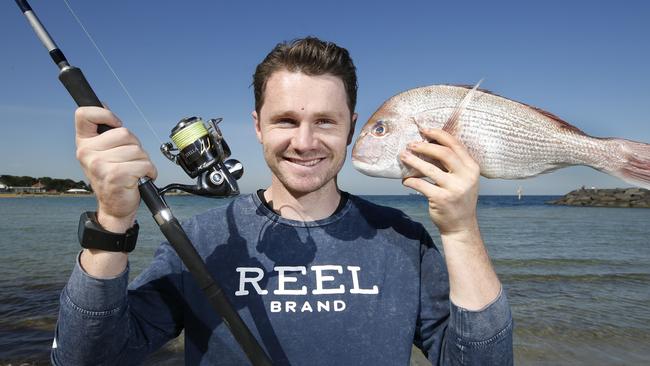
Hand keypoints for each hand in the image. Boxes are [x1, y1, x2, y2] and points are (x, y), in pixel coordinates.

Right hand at [75, 106, 156, 232]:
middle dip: (135, 146)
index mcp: (83, 143)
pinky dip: (149, 171)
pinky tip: (140, 178)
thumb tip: (102, 104)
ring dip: (143, 161)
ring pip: (137, 149)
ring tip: (134, 171)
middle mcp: (87, 153)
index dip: (104, 114)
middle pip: (124, 133)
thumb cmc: (113, 176)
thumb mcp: (103, 152)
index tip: (115, 124)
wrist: (115, 206)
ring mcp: (100, 165)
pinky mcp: (115, 176)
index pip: (84, 114)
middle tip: (128, 160)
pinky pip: (144, 164)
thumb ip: (103, 131)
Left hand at [400, 128, 479, 236]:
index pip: (455, 145)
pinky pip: (421, 184)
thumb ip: (453, 164)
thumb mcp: (463, 179)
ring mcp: (454, 188)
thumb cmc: (458, 198)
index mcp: (472, 168)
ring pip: (429, 169)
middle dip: (424, 146)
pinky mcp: (441, 199)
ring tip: (403, 156)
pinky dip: (411, 181)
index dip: (438, 134)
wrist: (461, 226)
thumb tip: (429, 144)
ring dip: (413, 161)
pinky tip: (405, 180)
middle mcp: (466, 176)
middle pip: (443, 153)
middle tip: (410, 144)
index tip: (424, 130)